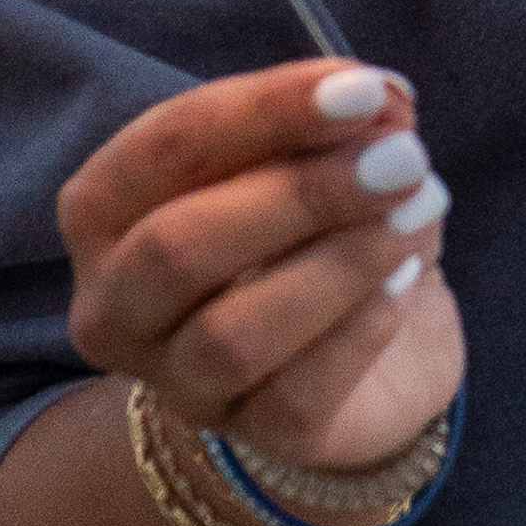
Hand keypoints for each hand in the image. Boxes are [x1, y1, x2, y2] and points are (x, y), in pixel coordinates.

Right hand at [53, 55, 463, 481]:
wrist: (371, 347)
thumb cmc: (313, 229)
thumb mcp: (321, 155)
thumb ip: (343, 123)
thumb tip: (385, 102)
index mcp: (107, 209)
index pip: (167, 146)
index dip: (267, 109)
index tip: (365, 90)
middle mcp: (116, 304)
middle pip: (178, 247)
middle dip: (300, 193)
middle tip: (404, 156)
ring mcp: (177, 383)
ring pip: (232, 336)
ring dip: (338, 264)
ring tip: (418, 213)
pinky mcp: (255, 436)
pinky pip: (297, 394)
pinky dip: (360, 327)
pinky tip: (407, 282)